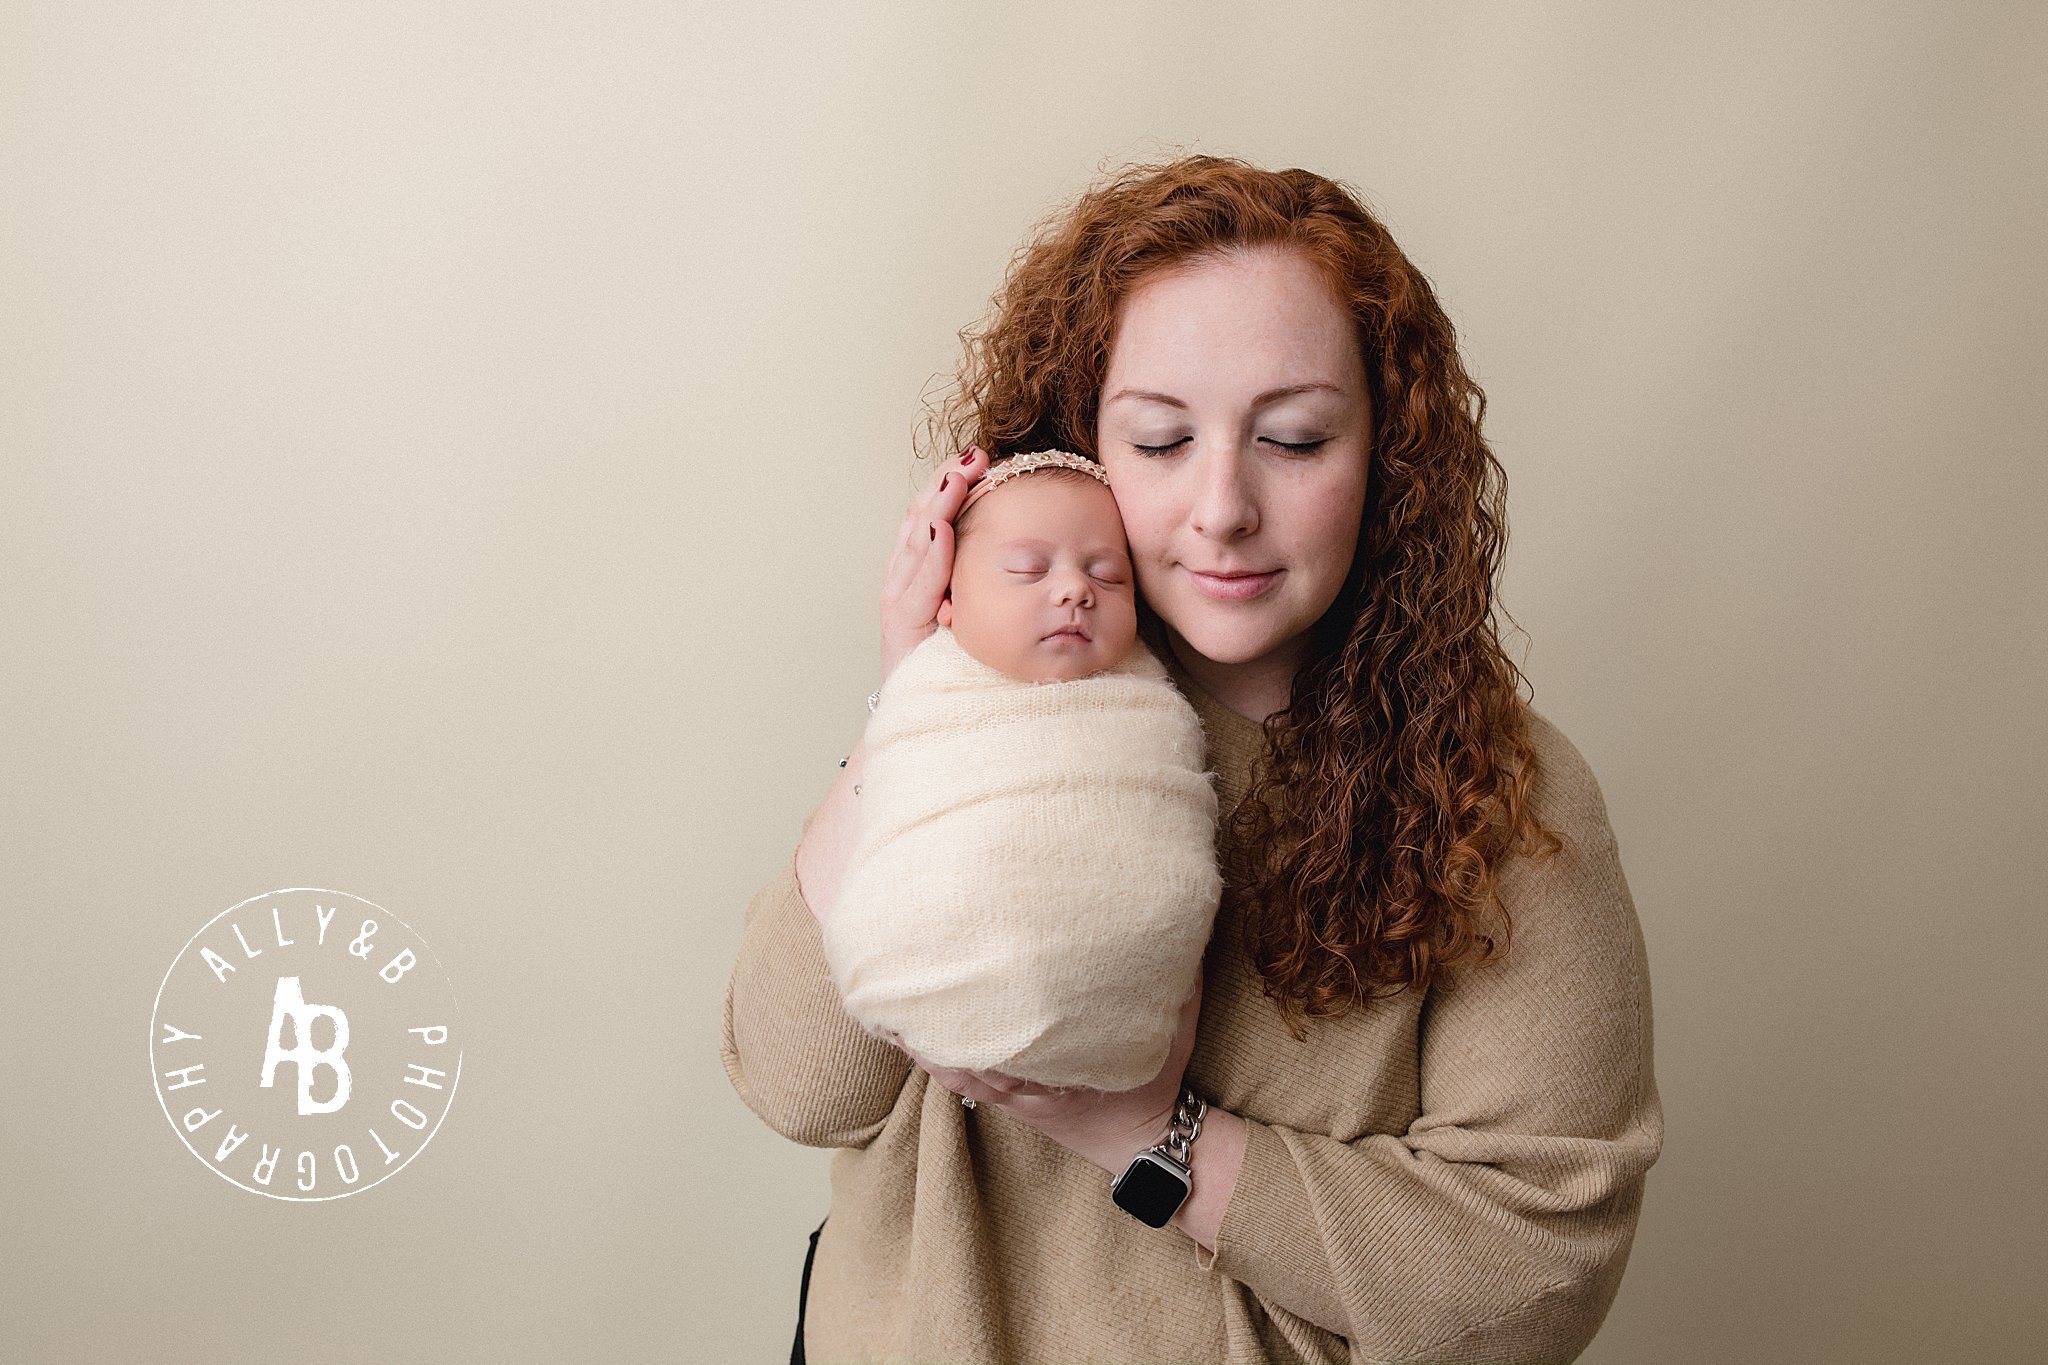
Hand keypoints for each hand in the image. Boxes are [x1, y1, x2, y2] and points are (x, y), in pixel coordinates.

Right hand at [880, 445, 985, 685]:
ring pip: (914, 543)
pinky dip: (929, 556)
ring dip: (936, 507)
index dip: (953, 483)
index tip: (981, 456)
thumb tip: (1009, 535)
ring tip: (955, 478)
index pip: (935, 514)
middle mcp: (906, 578)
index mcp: (923, 570)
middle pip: (921, 517)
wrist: (927, 710)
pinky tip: (941, 530)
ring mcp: (899, 599)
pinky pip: (916, 585)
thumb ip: (976, 573)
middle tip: (972, 456)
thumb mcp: (970, 608)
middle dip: (945, 484)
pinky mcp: (901, 625)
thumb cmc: (953, 661)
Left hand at [887, 971, 1204, 1175]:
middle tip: (901, 967)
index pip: (1004, 1027)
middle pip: (966, 1041)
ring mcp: (1013, 1091)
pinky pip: (958, 1080)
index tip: (949, 956)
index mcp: (1062, 1058)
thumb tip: (1179, 932)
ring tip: (888, 997)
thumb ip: (1175, 980)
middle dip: (935, 1007)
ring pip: (954, 1063)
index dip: (971, 996)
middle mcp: (1026, 1078)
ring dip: (923, 1033)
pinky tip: (907, 1035)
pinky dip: (931, 1058)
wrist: (1147, 1142)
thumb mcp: (1174, 1027)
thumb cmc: (1156, 1081)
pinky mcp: (1007, 1099)